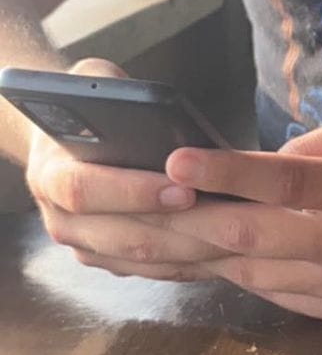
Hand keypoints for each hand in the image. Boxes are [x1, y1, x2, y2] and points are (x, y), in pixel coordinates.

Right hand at [26, 56, 213, 273]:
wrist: (62, 140)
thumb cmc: (86, 107)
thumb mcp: (93, 83)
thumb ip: (113, 93)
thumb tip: (153, 114)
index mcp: (49, 175)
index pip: (85, 191)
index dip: (134, 192)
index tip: (183, 188)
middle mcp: (61, 220)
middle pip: (124, 236)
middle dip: (181, 228)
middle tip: (230, 219)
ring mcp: (85, 246)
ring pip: (144, 260)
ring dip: (194, 251)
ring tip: (239, 236)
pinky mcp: (110, 261)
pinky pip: (154, 271)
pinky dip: (192, 263)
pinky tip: (226, 250)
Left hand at [158, 111, 321, 320]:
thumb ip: (311, 148)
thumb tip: (251, 170)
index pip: (284, 180)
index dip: (226, 172)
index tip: (176, 161)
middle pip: (252, 237)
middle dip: (188, 222)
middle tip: (138, 206)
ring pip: (253, 272)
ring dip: (202, 254)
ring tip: (156, 233)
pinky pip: (275, 294)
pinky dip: (239, 274)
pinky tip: (209, 257)